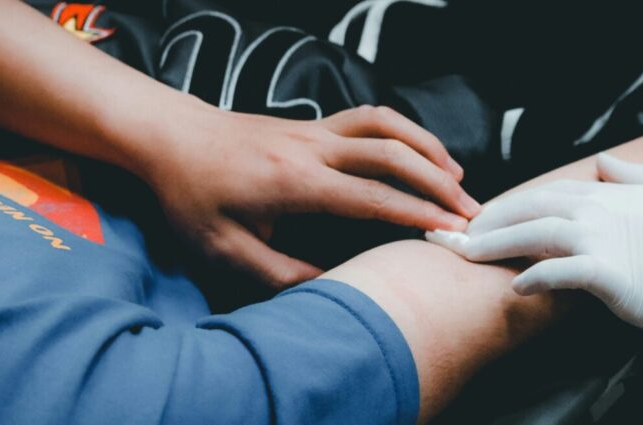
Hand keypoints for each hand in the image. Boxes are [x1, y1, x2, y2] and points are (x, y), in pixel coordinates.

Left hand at [143, 105, 479, 287]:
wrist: (170, 137)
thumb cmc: (193, 196)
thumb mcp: (223, 249)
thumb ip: (278, 273)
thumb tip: (331, 286)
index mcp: (294, 183)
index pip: (371, 197)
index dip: (416, 214)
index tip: (452, 231)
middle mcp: (312, 149)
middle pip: (392, 155)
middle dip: (438, 184)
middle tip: (471, 212)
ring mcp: (316, 130)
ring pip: (388, 126)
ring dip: (429, 149)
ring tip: (459, 178)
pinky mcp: (315, 123)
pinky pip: (373, 118)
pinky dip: (406, 132)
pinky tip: (421, 153)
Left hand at [427, 154, 642, 348]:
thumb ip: (636, 175)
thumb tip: (603, 162)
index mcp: (618, 192)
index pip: (550, 191)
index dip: (514, 204)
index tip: (487, 217)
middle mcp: (606, 209)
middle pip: (532, 208)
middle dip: (490, 221)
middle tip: (460, 237)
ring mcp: (607, 240)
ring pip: (535, 235)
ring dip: (495, 244)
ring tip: (467, 256)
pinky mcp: (613, 276)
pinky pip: (559, 273)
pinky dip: (533, 278)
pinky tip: (515, 288)